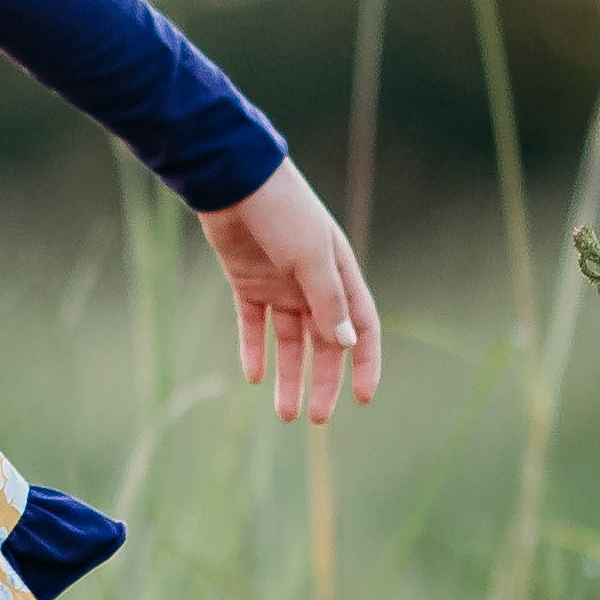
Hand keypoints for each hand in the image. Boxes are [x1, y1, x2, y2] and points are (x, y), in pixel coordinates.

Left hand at [197, 161, 381, 422]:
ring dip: (288, 375)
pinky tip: (254, 377)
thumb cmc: (282, 212)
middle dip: (322, 381)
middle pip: (324, 344)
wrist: (234, 182)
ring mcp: (279, 284)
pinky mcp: (247, 283)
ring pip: (289, 341)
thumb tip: (346, 345)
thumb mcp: (311, 257)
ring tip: (284, 414)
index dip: (365, 363)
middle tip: (315, 418)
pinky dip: (254, 349)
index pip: (361, 328)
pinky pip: (253, 324)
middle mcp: (313, 284)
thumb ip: (328, 301)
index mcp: (340, 275)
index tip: (364, 398)